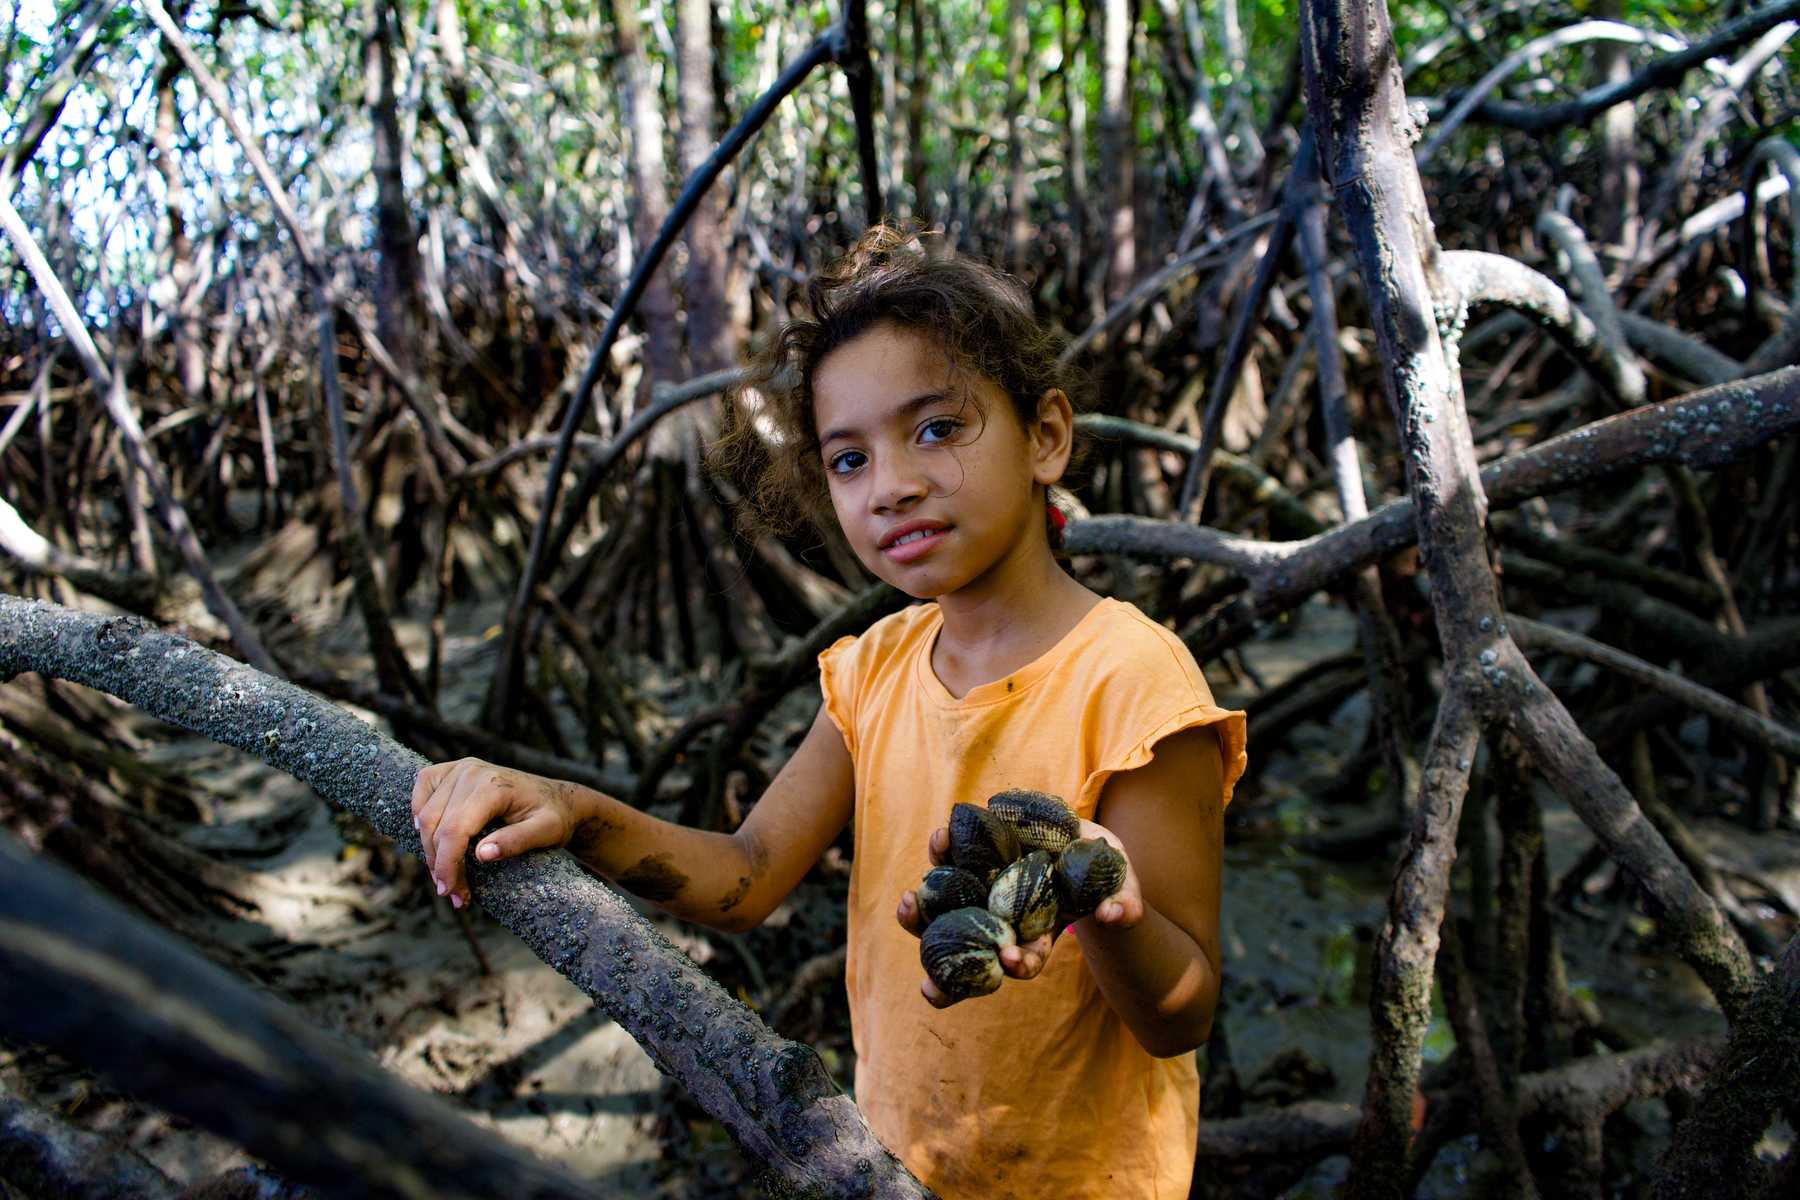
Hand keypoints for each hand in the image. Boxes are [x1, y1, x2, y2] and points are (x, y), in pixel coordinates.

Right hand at [410, 758, 582, 907]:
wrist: (557, 798)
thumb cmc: (553, 817)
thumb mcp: (547, 832)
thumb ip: (517, 841)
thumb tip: (482, 854)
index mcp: (494, 786)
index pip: (455, 830)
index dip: (447, 864)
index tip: (450, 892)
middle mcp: (472, 772)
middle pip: (436, 826)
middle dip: (439, 865)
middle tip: (454, 894)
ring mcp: (460, 768)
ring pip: (425, 815)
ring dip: (429, 850)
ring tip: (446, 877)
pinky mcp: (451, 770)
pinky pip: (422, 791)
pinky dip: (419, 816)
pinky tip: (428, 840)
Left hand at [894, 817, 1143, 1008]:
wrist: (1082, 840)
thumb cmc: (1107, 872)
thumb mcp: (1123, 887)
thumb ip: (1124, 904)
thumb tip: (1117, 914)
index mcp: (1038, 936)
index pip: (1024, 960)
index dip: (1016, 966)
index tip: (1009, 964)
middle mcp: (1004, 921)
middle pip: (970, 952)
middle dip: (948, 974)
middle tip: (929, 986)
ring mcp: (985, 892)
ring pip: (947, 910)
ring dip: (923, 913)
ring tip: (908, 903)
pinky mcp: (976, 859)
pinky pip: (954, 860)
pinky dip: (944, 853)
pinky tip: (940, 839)